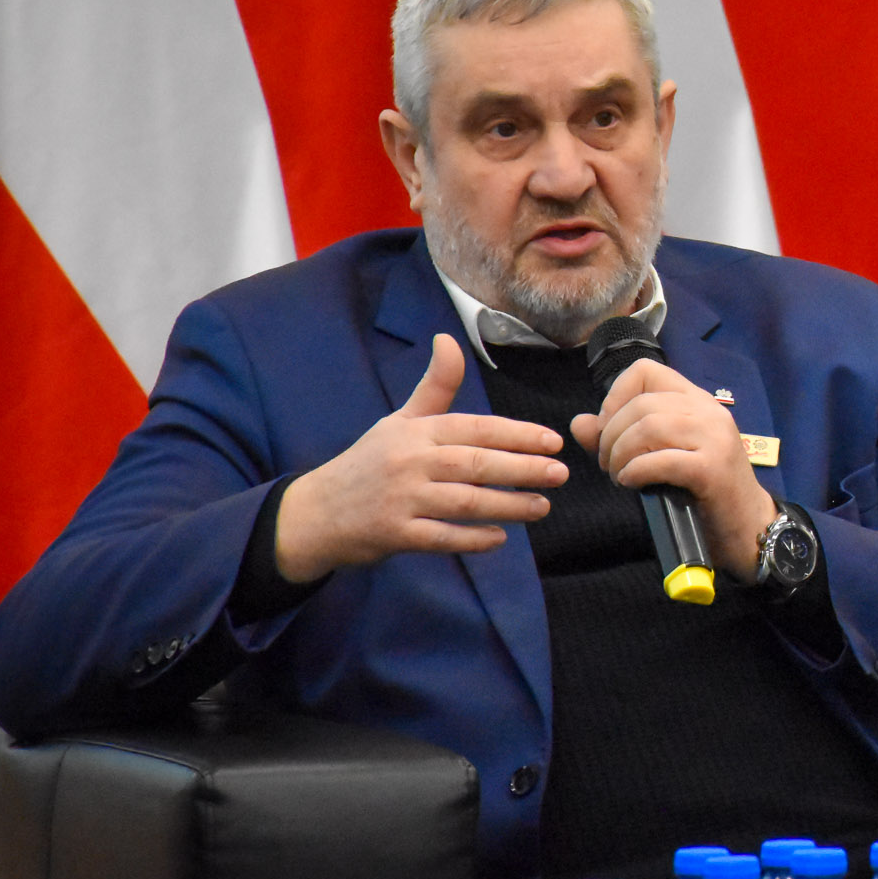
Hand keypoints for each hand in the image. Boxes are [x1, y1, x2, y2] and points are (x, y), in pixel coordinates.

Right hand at [274, 334, 568, 581]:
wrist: (316, 512)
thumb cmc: (369, 462)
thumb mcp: (401, 421)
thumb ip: (435, 387)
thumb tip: (448, 339)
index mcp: (416, 431)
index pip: (475, 428)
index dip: (516, 433)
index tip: (552, 441)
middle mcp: (409, 461)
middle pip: (474, 463)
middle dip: (522, 468)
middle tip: (560, 473)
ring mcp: (401, 499)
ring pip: (463, 502)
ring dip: (508, 505)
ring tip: (543, 506)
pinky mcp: (394, 534)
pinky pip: (441, 537)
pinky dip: (472, 539)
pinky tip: (501, 538)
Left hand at [571, 358, 777, 580]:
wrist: (747, 527)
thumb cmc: (702, 491)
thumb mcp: (659, 456)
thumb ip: (617, 437)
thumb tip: (579, 423)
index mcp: (695, 400)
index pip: (645, 371)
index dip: (615, 397)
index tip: (609, 430)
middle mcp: (708, 411)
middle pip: (640, 404)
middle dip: (610, 436)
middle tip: (608, 465)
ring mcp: (714, 437)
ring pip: (648, 427)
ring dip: (620, 455)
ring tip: (618, 476)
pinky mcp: (712, 468)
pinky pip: (660, 460)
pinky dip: (636, 471)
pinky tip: (631, 484)